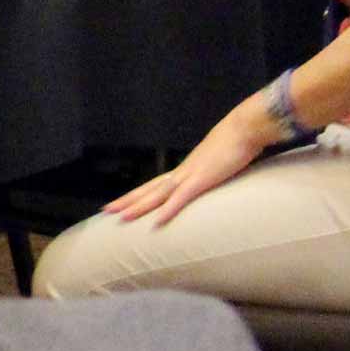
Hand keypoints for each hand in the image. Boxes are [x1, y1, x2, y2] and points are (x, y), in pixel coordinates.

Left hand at [101, 92, 283, 228]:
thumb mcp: (221, 163)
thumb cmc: (236, 145)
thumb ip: (213, 173)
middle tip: (105, 210)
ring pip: (157, 194)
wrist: (244, 128)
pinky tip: (157, 222)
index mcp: (185, 169)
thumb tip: (212, 180)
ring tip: (120, 217)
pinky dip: (168, 210)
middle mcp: (182, 171)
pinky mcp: (202, 179)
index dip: (138, 194)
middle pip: (148, 188)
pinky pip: (181, 197)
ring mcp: (190, 174)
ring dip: (139, 206)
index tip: (122, 202)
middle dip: (127, 200)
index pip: (155, 184)